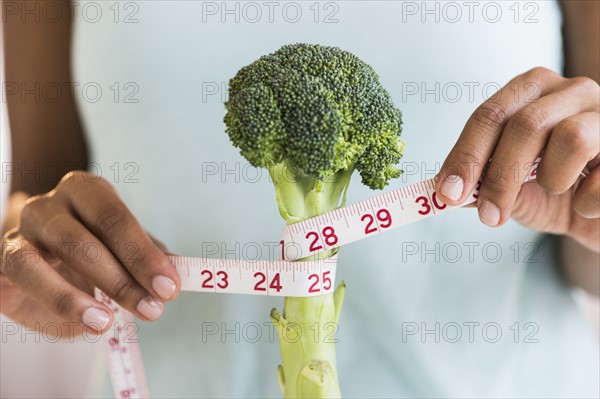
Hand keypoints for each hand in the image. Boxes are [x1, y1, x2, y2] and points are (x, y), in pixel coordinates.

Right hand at [1, 171, 180, 336]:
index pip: (117, 219)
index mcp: (87, 192)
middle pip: (86, 237)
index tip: (169, 287)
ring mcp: (21, 230)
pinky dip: (57, 302)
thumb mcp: (121, 250)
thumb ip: (146, 256)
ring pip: (51, 257)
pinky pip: (24, 276)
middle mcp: (51, 205)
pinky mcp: (2, 259)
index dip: (144, 254)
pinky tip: (85, 322)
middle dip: (124, 278)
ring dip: (84, 294)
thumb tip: (178, 269)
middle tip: (153, 309)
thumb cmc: (86, 250)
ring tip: (109, 322)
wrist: (33, 258)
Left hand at [435, 67, 598, 251]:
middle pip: (525, 124)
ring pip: (571, 137)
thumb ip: (480, 185)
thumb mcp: (511, 190)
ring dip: (552, 179)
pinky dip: (586, 203)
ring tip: (556, 190)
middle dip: (499, 176)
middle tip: (488, 216)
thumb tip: (445, 191)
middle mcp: (573, 91)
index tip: (447, 193)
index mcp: (533, 91)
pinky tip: (586, 205)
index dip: (466, 155)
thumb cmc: (556, 194)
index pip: (490, 115)